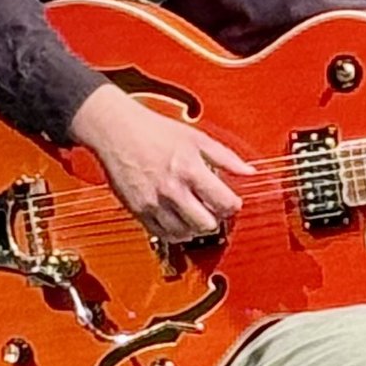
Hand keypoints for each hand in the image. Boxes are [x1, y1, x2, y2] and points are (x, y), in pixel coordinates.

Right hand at [69, 82, 256, 244]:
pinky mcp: (138, 211)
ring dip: (195, 227)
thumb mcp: (197, 138)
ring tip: (195, 212)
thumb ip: (226, 157)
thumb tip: (249, 171)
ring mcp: (153, 203)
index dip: (233, 205)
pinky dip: (175, 232)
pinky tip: (178, 218)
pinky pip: (163, 234)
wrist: (117, 131)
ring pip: (185, 234)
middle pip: (207, 225)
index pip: (224, 203)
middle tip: (213, 209)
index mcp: (190, 169)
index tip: (230, 201)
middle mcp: (172, 189)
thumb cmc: (155, 131)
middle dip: (215, 220)